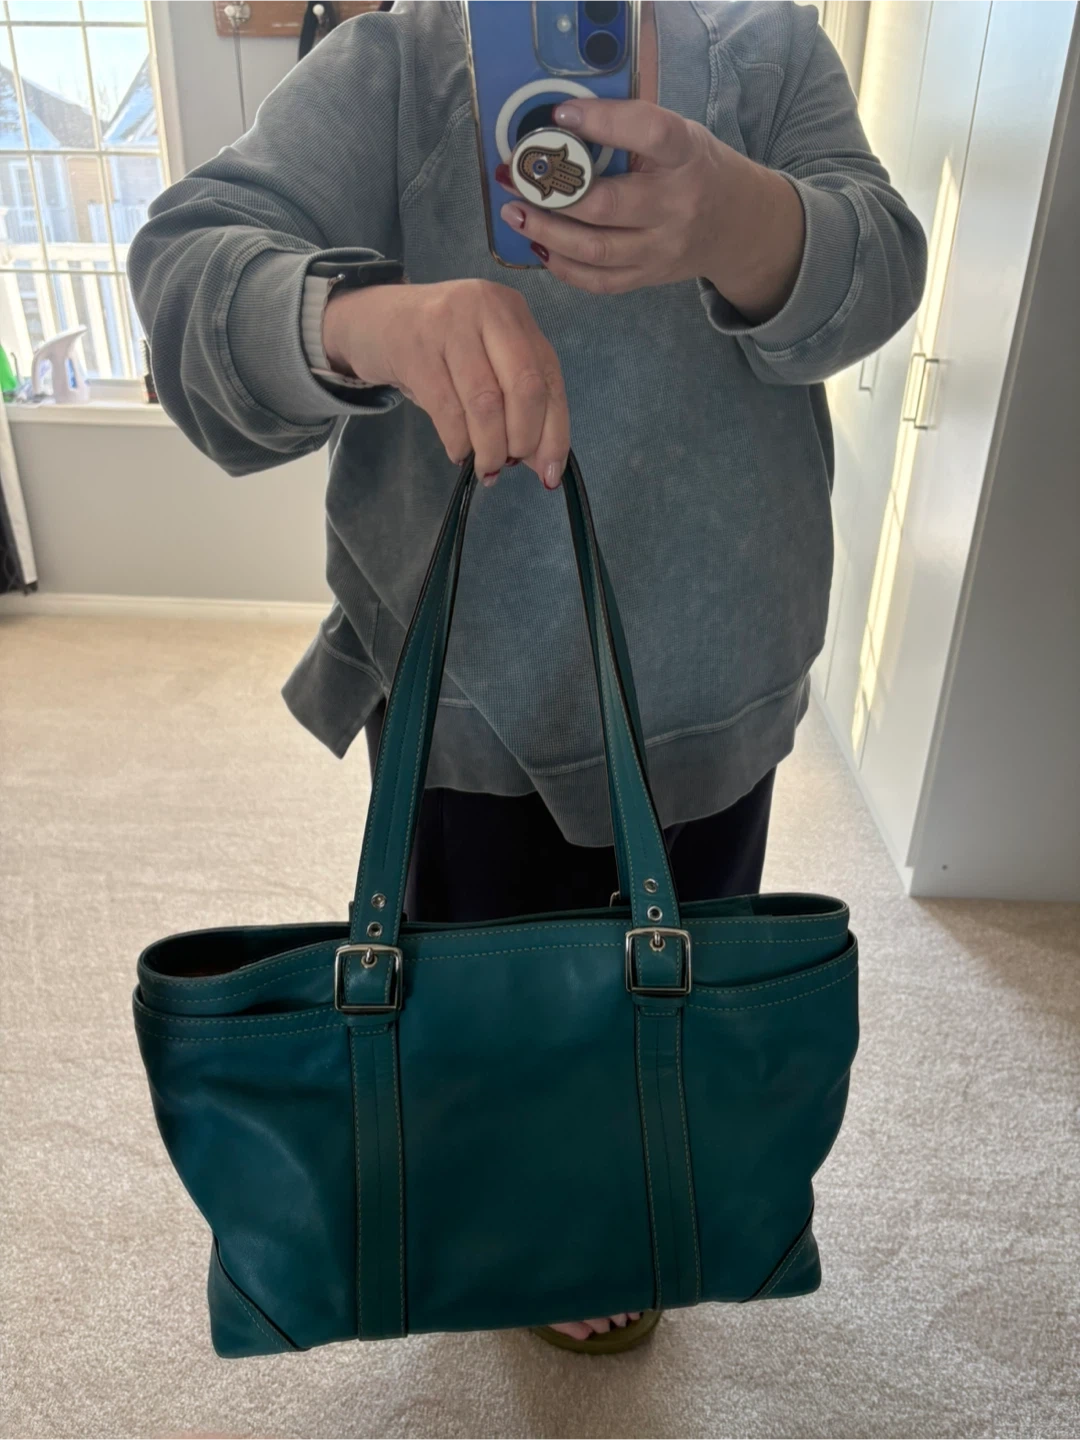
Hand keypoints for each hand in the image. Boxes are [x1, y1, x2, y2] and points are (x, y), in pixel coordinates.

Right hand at [322, 280, 569, 487]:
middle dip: (523, 438)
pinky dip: (458, 442)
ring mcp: (449, 323)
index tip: (550, 472)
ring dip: (490, 447)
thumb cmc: (437, 348)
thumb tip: (544, 464)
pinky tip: (458, 452)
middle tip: (508, 463)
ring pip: (485, 402)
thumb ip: (516, 402)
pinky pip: (447, 410)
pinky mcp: (414, 347)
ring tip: (486, 466)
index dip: (555, 430)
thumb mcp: (483, 362)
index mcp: (512, 312)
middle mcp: (486, 308)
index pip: (548, 376)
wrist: (370, 321)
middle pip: (524, 386)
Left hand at [497, 99, 804, 318]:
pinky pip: (599, 280)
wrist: (735, 224)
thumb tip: (562, 122)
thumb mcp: (679, 136)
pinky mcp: (648, 276)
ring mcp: (662, 248)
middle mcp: (676, 204)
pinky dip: (563, 266)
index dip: (602, 123)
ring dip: (546, 232)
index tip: (561, 115)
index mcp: (685, 155)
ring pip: (595, 249)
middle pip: (605, 204)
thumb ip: (631, 129)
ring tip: (516, 214)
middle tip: (515, 176)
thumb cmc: (693, 169)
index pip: (648, 133)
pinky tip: (541, 247)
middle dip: (550, 192)